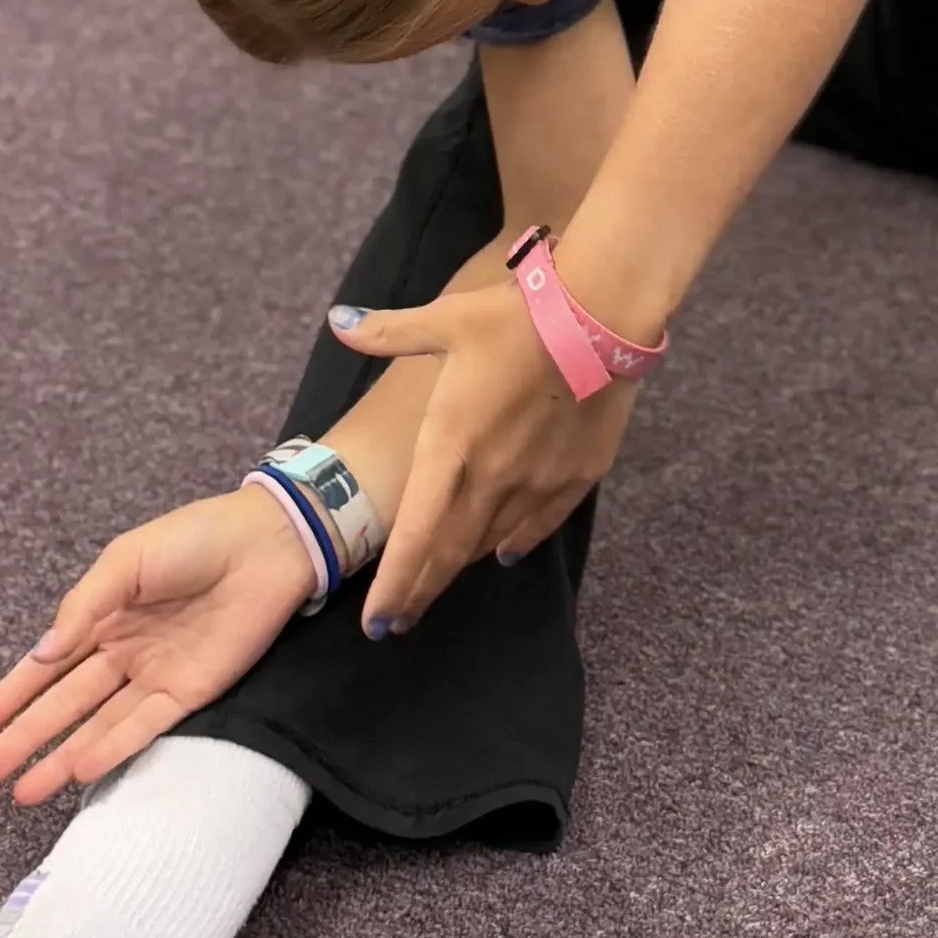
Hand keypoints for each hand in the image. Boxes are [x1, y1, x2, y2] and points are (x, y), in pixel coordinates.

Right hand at [0, 490, 316, 807]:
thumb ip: (83, 607)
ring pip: (98, 726)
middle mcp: (124, 652)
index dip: (15, 693)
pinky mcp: (189, 693)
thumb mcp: (125, 561)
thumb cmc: (192, 540)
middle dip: (28, 737)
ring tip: (24, 793)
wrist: (265, 544)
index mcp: (105, 616)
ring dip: (61, 758)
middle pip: (66, 703)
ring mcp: (155, 675)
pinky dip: (111, 750)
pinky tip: (78, 771)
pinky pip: (143, 728)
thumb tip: (40, 653)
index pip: (49, 663)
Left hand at [334, 278, 635, 630]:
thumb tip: (336, 320)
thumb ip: (388, 332)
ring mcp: (537, 482)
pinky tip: (506, 553)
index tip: (376, 622)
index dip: (394, 583)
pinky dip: (515, 544)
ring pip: (492, 543)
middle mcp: (491, 476)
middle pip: (450, 552)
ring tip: (440, 582)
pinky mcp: (577, 477)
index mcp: (450, 444)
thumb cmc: (516, 317)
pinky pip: (539, 526)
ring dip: (462, 566)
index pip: (414, 534)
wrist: (601, 316)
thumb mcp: (446, 319)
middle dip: (420, 589)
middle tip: (399, 620)